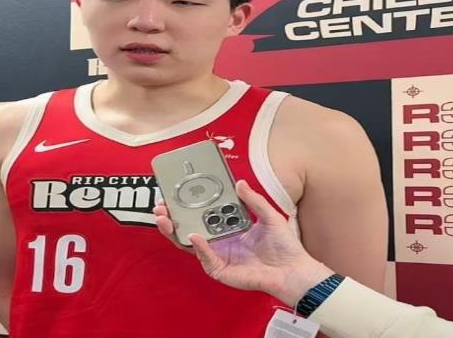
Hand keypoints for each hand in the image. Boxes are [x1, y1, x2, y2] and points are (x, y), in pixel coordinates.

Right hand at [154, 180, 332, 305]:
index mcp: (228, 229)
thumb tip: (239, 182)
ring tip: (164, 219)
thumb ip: (253, 200)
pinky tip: (193, 236)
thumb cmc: (283, 245)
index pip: (202, 217)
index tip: (174, 195)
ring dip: (175, 233)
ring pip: (190, 245)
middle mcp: (220, 242)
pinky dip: (199, 248)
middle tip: (160, 207)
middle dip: (172, 220)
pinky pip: (206, 258)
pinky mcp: (221, 270)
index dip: (187, 208)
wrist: (293, 269)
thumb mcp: (268, 215)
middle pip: (189, 231)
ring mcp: (218, 256)